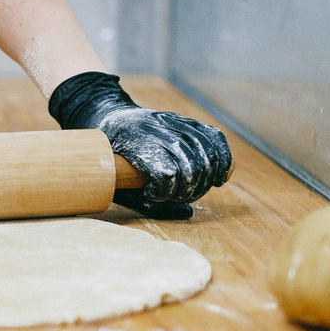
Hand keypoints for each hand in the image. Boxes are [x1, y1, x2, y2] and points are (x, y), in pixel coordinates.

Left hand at [49, 73, 231, 219]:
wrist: (107, 117)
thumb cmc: (109, 159)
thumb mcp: (114, 185)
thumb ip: (147, 204)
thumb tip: (188, 212)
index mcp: (134, 142)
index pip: (166, 172)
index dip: (164, 192)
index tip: (150, 194)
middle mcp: (156, 127)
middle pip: (190, 166)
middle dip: (187, 190)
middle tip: (173, 196)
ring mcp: (174, 120)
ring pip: (206, 154)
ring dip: (204, 181)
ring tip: (190, 190)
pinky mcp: (187, 119)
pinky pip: (215, 137)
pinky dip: (222, 159)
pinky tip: (217, 177)